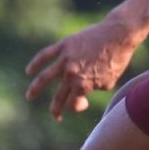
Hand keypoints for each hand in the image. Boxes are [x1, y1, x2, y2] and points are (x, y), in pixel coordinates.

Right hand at [25, 16, 141, 119]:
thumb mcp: (111, 79)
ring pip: (44, 78)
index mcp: (83, 85)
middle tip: (55, 115)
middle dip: (56, 109)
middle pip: (58, 97)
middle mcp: (71, 74)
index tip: (82, 102)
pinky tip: (29, 70)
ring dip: (35, 89)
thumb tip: (87, 89)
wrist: (119, 33)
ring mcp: (66, 59)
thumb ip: (97, 88)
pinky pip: (45, 55)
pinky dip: (36, 63)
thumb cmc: (118, 57)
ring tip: (29, 96)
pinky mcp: (65, 45)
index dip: (76, 107)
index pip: (72, 104)